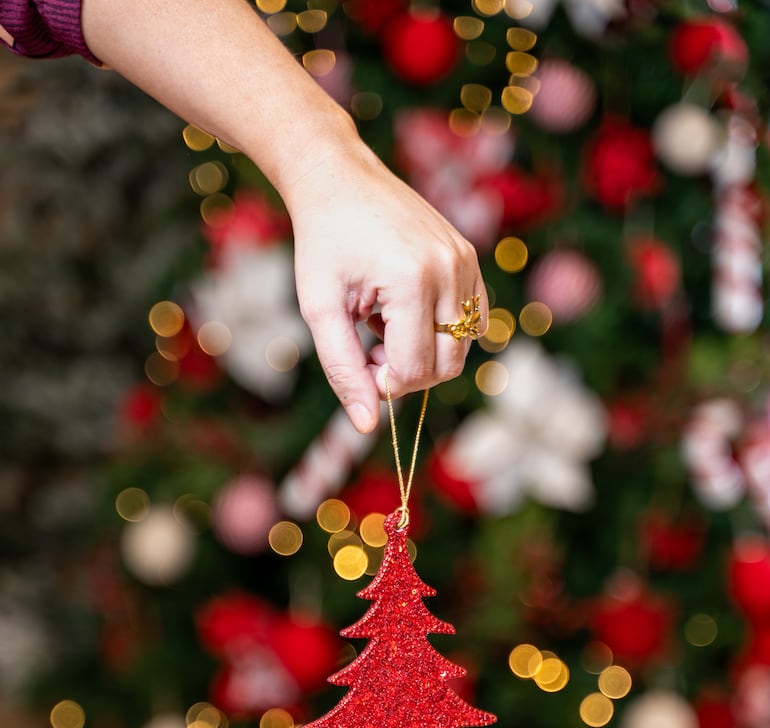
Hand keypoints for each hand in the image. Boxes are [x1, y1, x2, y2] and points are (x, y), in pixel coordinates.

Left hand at [285, 145, 487, 432]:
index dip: (385, 382)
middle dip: (408, 371)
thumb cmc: (323, 244)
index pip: (415, 370)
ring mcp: (466, 261)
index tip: (360, 359)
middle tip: (371, 345)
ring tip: (387, 324)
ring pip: (463, 348)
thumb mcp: (320, 309)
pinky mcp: (471, 258)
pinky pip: (472, 322)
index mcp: (412, 280)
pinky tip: (406, 311)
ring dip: (425, 351)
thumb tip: (368, 426)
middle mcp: (450, 269)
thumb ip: (343, 370)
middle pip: (447, 366)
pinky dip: (441, 331)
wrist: (340, 179)